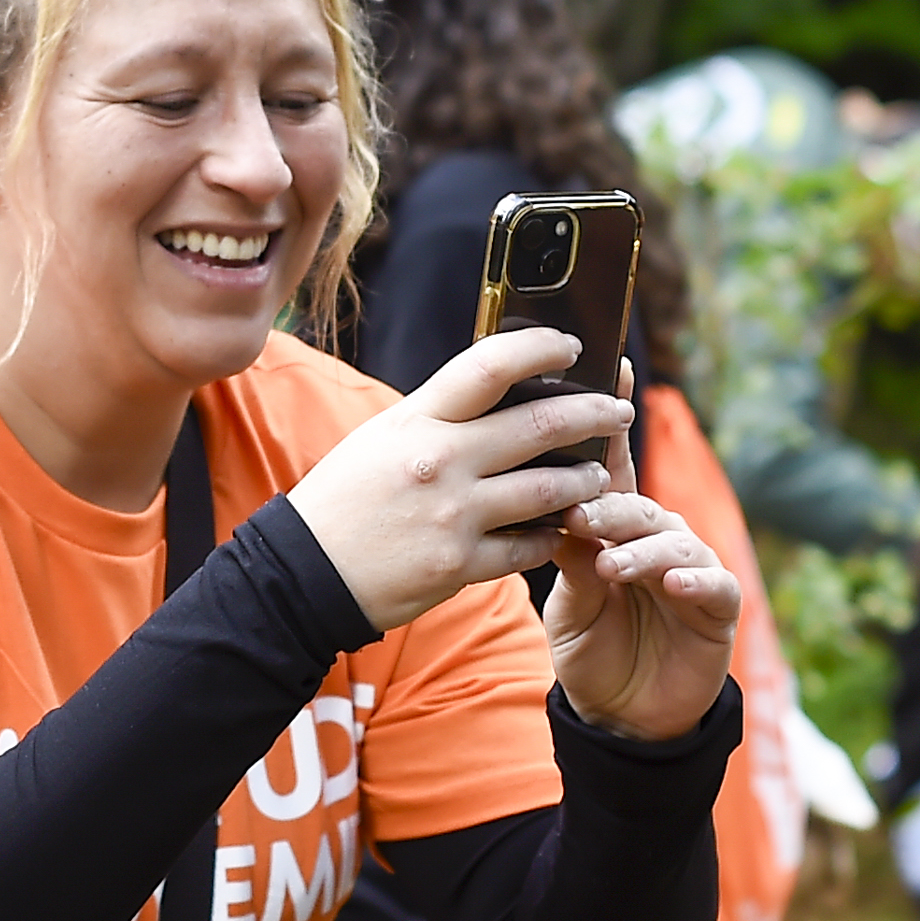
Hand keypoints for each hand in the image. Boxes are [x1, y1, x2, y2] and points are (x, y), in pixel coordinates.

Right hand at [285, 329, 630, 633]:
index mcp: (418, 419)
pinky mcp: (460, 566)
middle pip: (540, 424)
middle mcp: (441, 461)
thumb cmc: (344, 498)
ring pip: (549, 490)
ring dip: (586, 481)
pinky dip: (550, 537)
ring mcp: (454, 516)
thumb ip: (440, 415)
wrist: (302, 573)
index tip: (572, 347)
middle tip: (617, 412)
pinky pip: (528, 548)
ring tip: (599, 476)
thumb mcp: (383, 437)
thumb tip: (502, 388)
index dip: (541, 348)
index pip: (491, 366)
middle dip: (593, 415)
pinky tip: (558, 530)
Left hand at [539, 396, 743, 742]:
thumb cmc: (592, 646)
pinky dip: (692, 579)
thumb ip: (570, 557)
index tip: (610, 366)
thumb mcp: (567, 601)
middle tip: (581, 516)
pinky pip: (712, 583)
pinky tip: (670, 581)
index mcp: (616, 526)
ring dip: (641, 549)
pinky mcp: (717, 606)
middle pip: (637, 504)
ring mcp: (691, 567)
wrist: (623, 715)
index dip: (613, 418)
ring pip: (672, 540)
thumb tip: (560, 508)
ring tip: (614, 564)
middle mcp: (657, 536)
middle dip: (610, 507)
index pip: (611, 465)